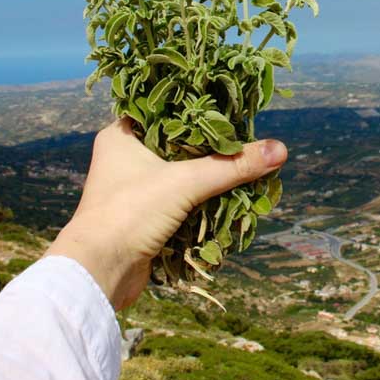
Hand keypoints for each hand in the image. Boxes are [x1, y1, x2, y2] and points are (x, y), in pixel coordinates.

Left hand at [45, 117, 286, 309]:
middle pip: (177, 144)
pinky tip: (228, 198)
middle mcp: (124, 158)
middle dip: (210, 147)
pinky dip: (200, 202)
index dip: (196, 108)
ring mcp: (132, 190)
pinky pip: (178, 201)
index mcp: (121, 135)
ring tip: (243, 166)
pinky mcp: (142, 217)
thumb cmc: (130, 213)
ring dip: (208, 177)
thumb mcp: (186, 182)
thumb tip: (280, 149)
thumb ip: (232, 166)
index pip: (164, 109)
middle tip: (244, 138)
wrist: (99, 272)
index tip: (229, 107)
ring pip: (179, 174)